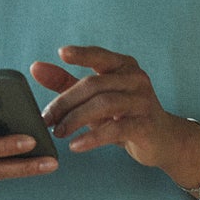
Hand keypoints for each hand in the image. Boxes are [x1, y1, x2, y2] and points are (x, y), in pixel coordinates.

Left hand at [31, 45, 196, 167]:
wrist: (163, 140)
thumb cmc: (124, 115)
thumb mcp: (94, 97)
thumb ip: (66, 82)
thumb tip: (35, 67)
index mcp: (123, 67)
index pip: (100, 56)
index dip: (82, 54)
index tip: (62, 53)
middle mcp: (136, 79)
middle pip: (93, 85)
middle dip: (65, 102)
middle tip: (46, 119)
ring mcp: (143, 102)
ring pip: (104, 104)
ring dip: (75, 119)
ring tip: (58, 133)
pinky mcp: (146, 125)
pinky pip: (115, 129)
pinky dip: (92, 137)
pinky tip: (75, 145)